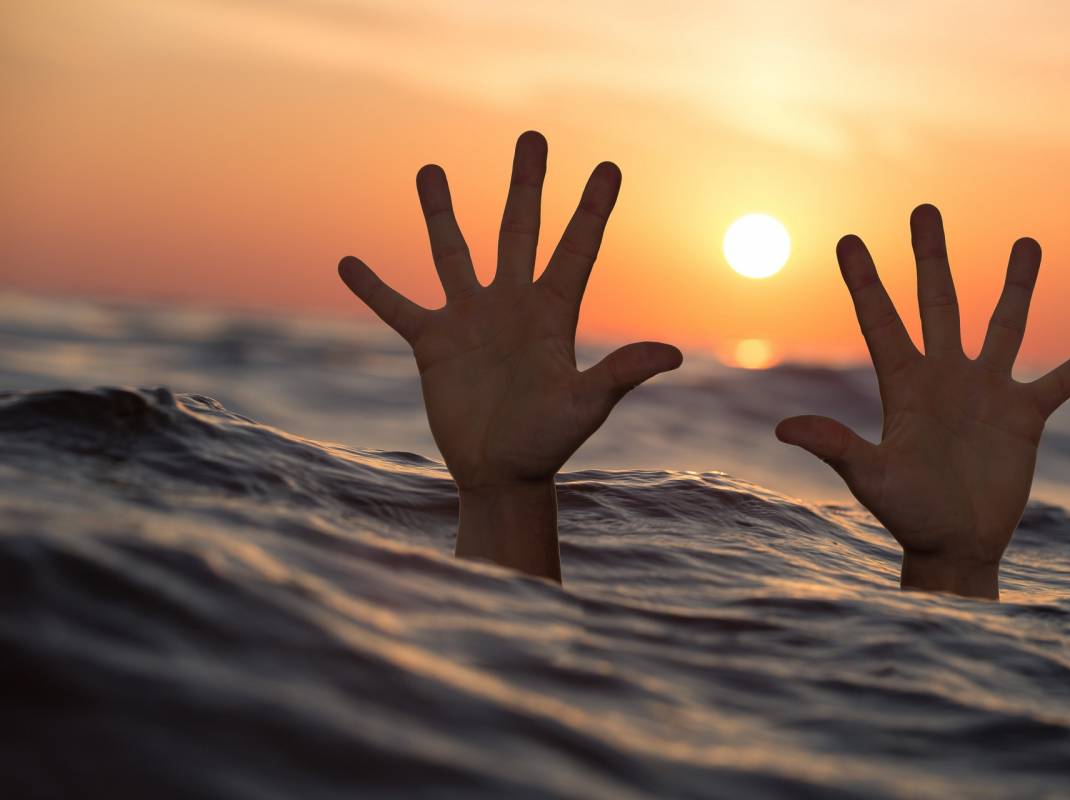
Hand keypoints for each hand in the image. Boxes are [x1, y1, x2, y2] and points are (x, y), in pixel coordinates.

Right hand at [338, 131, 681, 580]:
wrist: (501, 475)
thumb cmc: (548, 444)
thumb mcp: (585, 407)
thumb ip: (620, 374)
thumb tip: (673, 354)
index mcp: (553, 313)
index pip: (577, 248)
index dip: (593, 208)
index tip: (609, 167)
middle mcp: (512, 304)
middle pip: (519, 230)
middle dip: (526, 184)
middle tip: (532, 137)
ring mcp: (471, 320)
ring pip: (454, 252)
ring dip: (440, 213)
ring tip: (428, 168)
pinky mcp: (433, 343)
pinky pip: (398, 307)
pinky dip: (374, 288)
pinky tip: (347, 262)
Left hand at [776, 205, 1069, 598]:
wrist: (954, 546)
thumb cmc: (907, 515)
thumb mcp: (871, 478)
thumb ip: (836, 446)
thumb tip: (783, 428)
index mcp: (904, 385)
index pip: (880, 320)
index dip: (864, 281)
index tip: (848, 239)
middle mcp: (944, 377)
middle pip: (938, 302)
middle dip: (931, 257)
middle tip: (925, 209)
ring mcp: (985, 392)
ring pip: (1003, 325)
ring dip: (1017, 286)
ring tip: (1027, 241)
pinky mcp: (1024, 417)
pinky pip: (1059, 381)